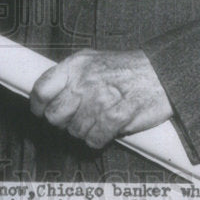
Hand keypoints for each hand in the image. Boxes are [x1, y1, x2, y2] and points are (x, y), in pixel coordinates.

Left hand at [29, 49, 171, 148]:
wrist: (161, 73)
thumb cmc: (126, 69)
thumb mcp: (92, 60)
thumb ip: (69, 74)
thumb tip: (46, 93)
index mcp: (76, 65)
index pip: (41, 89)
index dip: (38, 105)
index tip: (41, 111)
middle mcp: (84, 81)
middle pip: (55, 115)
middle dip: (62, 122)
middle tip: (74, 119)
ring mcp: (100, 99)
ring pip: (75, 131)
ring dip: (84, 131)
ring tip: (96, 121)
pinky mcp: (117, 116)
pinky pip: (94, 139)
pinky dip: (97, 139)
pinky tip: (105, 130)